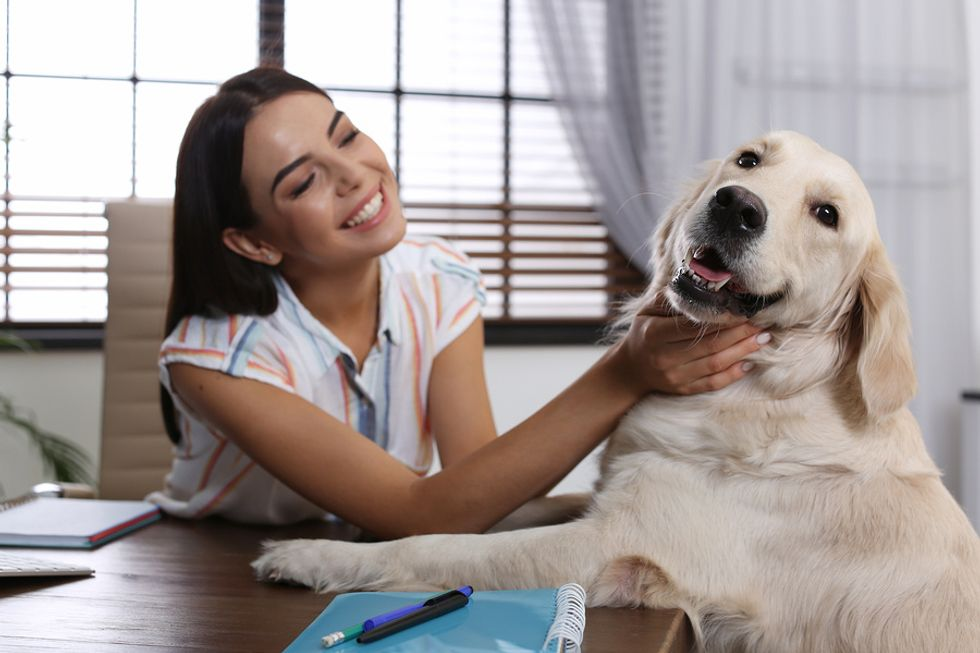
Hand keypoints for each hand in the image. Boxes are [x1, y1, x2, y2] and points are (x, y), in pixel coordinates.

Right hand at [610, 294, 769, 395]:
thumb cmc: (644, 331)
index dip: (721, 319)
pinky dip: (733, 374)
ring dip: (742, 351)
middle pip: (709, 345)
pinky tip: (749, 363)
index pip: (693, 326)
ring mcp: (674, 376)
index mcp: (654, 334)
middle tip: (761, 323)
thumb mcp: (648, 310)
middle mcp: (664, 357)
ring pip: (714, 364)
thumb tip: (703, 287)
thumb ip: (672, 299)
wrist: (631, 368)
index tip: (743, 310)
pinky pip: (712, 383)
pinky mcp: (683, 389)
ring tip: (763, 339)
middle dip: (739, 333)